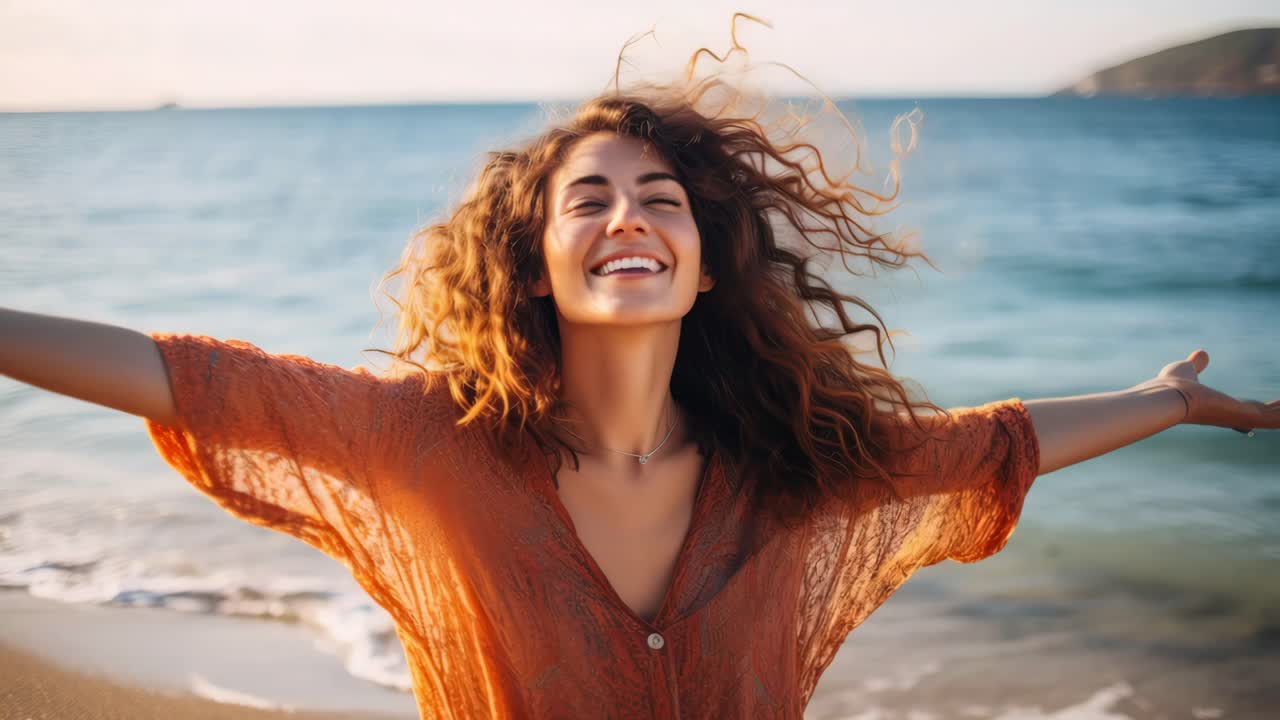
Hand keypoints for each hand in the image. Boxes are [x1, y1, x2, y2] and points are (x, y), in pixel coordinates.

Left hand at [1133, 350, 1277, 433]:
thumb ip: (1197, 364)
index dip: (1260, 408)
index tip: (1274, 405)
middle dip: (1278, 409)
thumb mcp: (1187, 370)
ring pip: (1274, 418)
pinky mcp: (1247, 417)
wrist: (1168, 396)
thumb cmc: (1172, 385)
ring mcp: (1240, 418)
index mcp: (1220, 408)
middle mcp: (1232, 416)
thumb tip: (1202, 354)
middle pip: (1263, 416)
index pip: (1245, 411)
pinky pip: (1275, 419)